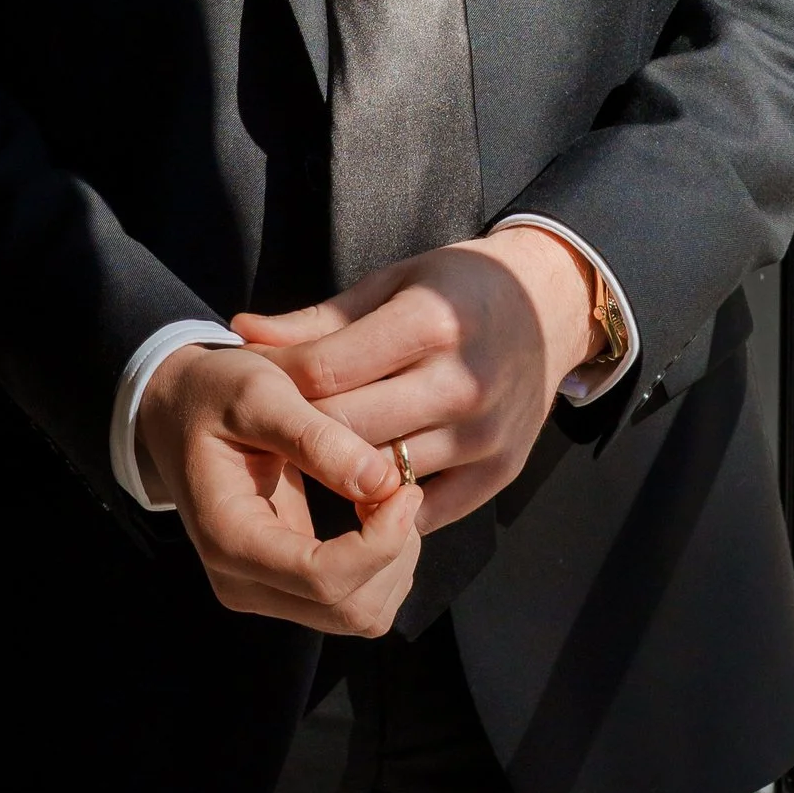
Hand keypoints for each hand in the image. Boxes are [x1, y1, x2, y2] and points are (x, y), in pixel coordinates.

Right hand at [136, 342, 421, 636]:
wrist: (177, 409)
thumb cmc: (214, 394)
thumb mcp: (259, 393)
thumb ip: (316, 437)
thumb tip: (383, 482)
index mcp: (229, 538)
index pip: (322, 579)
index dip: (380, 543)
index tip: (404, 487)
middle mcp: (243, 582)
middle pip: (349, 611)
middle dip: (392, 553)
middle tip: (398, 487)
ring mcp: (264, 590)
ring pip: (359, 614)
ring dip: (391, 560)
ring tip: (383, 494)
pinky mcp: (285, 586)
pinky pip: (354, 599)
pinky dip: (382, 562)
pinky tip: (371, 510)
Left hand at [233, 229, 600, 530]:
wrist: (550, 307)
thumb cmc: (458, 290)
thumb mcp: (393, 283)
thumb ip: (319, 319)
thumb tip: (243, 332)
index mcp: (432, 322)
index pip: (329, 370)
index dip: (280, 380)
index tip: (252, 384)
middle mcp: (464, 381)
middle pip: (349, 427)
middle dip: (300, 429)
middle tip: (271, 428)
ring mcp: (487, 433)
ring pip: (382, 474)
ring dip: (339, 471)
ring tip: (312, 455)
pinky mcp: (503, 471)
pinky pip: (426, 510)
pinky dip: (388, 504)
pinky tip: (364, 484)